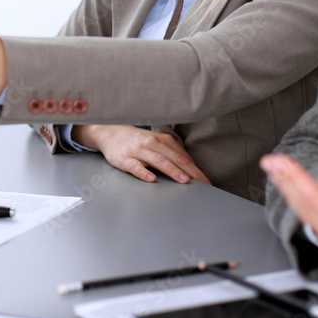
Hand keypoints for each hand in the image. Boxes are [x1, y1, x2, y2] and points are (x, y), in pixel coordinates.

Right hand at [73, 125, 210, 184]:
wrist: (111, 133)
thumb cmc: (138, 141)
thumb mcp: (156, 142)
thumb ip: (171, 153)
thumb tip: (191, 170)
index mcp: (162, 140)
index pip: (182, 156)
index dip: (195, 169)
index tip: (206, 181)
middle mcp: (151, 143)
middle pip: (174, 158)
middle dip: (190, 171)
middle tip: (202, 184)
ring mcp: (137, 150)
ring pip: (158, 160)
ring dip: (172, 170)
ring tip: (184, 180)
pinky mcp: (124, 158)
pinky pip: (135, 166)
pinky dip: (144, 172)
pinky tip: (152, 179)